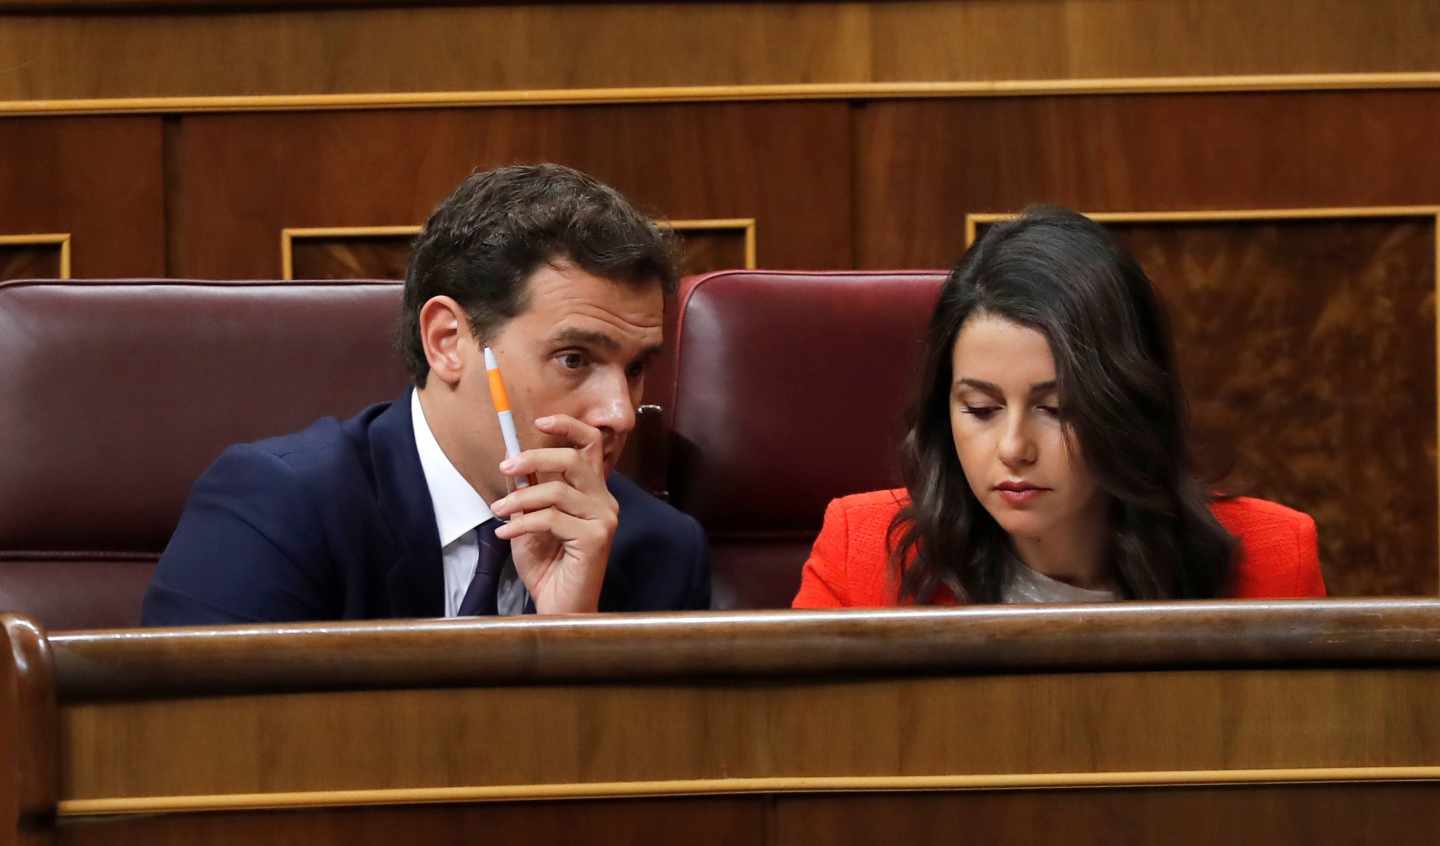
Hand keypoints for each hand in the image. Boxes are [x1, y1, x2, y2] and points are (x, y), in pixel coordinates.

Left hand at [490, 415, 617, 613]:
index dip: (568, 426)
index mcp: (593, 492)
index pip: (590, 444)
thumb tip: (511, 460)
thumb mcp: (530, 521)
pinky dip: (522, 523)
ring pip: (558, 490)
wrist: (559, 608)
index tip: (538, 420)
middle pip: (574, 458)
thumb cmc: (547, 567)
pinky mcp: (597, 538)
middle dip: (535, 456)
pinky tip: (505, 534)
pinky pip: (551, 519)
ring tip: (497, 511)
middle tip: (505, 466)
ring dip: (520, 498)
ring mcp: (604, 519)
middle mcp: (604, 501)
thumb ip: (527, 492)